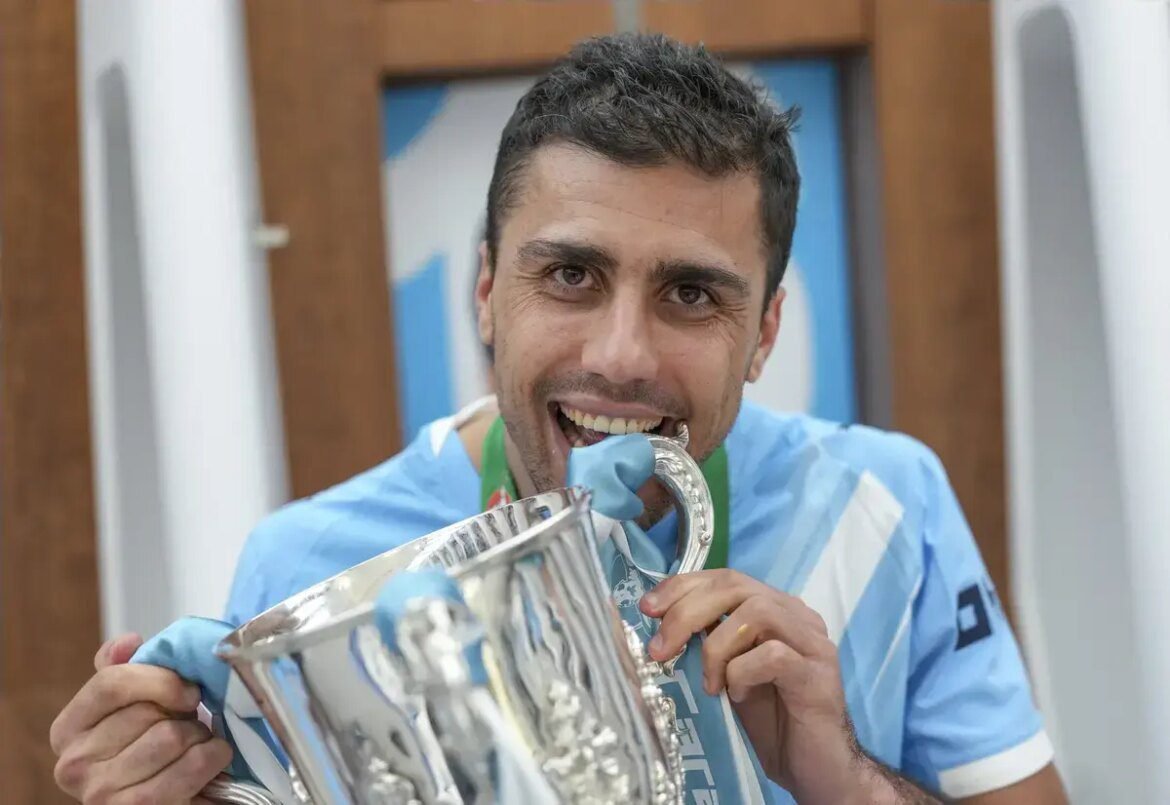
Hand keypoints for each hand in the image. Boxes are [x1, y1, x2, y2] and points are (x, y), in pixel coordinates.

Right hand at [50, 633, 232, 803]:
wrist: (166, 797)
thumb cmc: (149, 742)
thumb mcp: (131, 703)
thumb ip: (122, 669)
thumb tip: (128, 642)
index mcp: (68, 729)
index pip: (111, 683)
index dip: (160, 679)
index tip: (187, 689)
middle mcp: (74, 765)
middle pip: (147, 713)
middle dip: (182, 713)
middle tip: (187, 723)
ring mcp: (102, 794)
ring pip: (171, 738)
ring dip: (199, 735)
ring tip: (195, 742)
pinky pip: (192, 767)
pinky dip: (213, 757)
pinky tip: (210, 760)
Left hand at [640, 569, 873, 804]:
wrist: (812, 766)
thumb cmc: (769, 719)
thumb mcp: (728, 671)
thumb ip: (709, 640)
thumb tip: (659, 623)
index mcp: (775, 608)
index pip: (725, 578)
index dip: (682, 586)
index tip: (648, 608)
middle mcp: (797, 616)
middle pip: (736, 586)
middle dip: (687, 612)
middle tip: (660, 649)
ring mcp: (812, 642)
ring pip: (755, 612)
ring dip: (717, 647)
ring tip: (710, 684)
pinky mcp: (818, 674)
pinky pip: (774, 655)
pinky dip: (743, 673)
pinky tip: (739, 696)